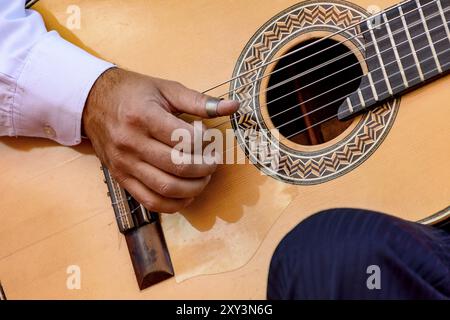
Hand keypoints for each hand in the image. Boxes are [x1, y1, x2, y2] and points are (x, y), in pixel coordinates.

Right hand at [82, 68, 238, 212]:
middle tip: (213, 161)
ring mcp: (125, 164)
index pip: (186, 140)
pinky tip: (187, 193)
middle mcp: (131, 143)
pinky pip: (151, 202)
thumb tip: (233, 107)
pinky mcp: (121, 179)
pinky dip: (174, 204)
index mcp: (143, 117)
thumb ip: (200, 101)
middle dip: (206, 168)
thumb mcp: (166, 89)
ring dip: (194, 188)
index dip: (206, 143)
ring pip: (167, 188)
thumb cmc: (133, 93)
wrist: (92, 101)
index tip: (210, 138)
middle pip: (179, 167)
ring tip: (203, 176)